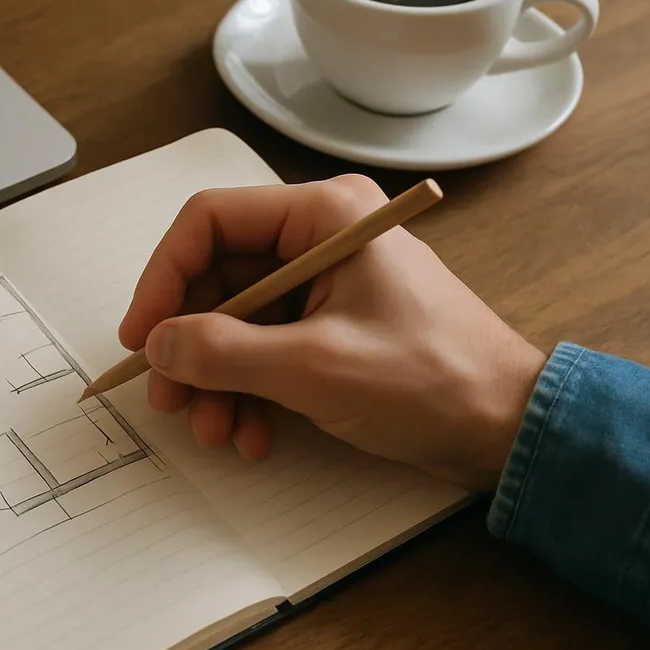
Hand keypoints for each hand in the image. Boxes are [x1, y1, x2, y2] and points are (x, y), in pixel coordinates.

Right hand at [117, 175, 547, 490]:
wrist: (507, 428)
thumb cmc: (432, 380)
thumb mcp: (313, 367)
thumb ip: (224, 352)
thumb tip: (159, 345)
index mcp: (321, 215)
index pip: (209, 221)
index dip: (163, 277)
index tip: (142, 336)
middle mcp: (318, 238)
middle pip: (217, 277)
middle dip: (190, 345)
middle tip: (169, 399)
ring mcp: (325, 284)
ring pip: (237, 321)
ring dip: (216, 380)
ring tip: (215, 431)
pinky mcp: (331, 325)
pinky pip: (267, 348)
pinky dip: (250, 391)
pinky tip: (253, 435)